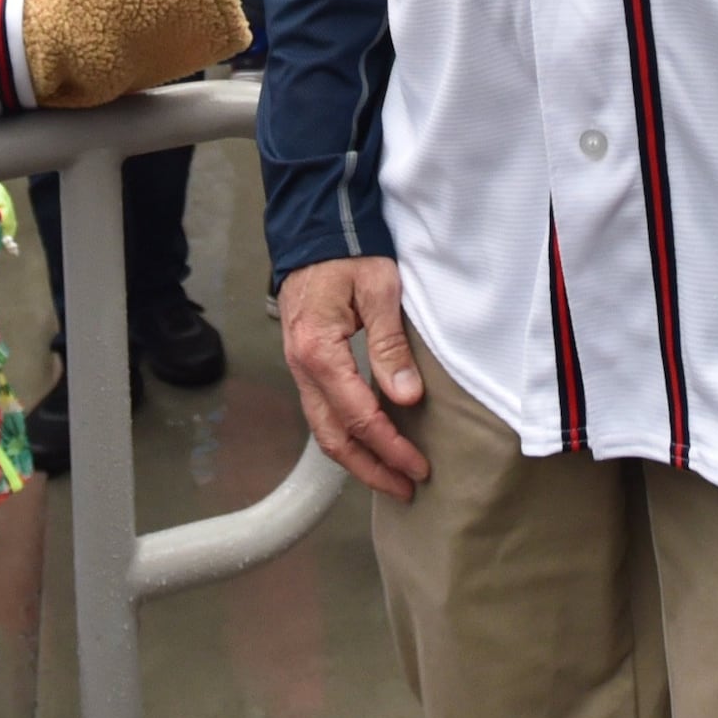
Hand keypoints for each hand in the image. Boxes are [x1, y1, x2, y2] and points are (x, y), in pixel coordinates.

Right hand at [277, 256, 427, 498]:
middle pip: (333, 436)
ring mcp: (299, 366)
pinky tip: (370, 442)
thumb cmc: (350, 253)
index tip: (419, 467)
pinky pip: (322, 410)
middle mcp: (302, 366)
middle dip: (370, 468)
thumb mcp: (380, 291)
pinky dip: (346, 434)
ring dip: (357, 458)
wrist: (316, 229)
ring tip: (391, 476)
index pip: (358, 415)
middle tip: (406, 488)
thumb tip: (406, 397)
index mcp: (319, 350)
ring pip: (323, 428)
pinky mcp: (306, 363)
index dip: (390, 447)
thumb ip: (390, 345)